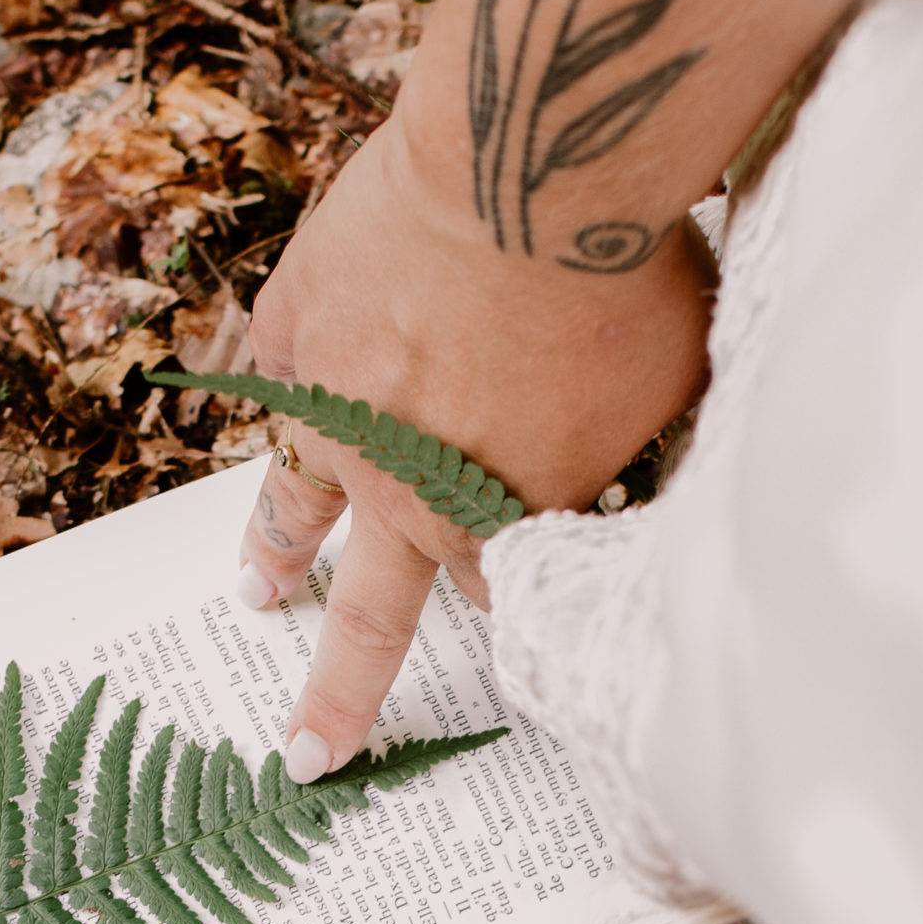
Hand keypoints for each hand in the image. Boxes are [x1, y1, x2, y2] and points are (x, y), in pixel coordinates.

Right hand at [241, 109, 713, 781]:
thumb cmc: (620, 286)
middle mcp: (402, 485)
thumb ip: (634, 465)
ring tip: (260, 595)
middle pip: (372, 614)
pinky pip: (271, 375)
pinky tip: (260, 410)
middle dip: (342, 696)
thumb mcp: (663, 403)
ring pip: (298, 501)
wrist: (529, 169)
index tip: (527, 607)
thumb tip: (645, 490)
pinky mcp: (300, 319)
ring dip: (278, 553)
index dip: (516, 596)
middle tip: (306, 755)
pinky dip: (268, 395)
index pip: (500, 593)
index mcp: (494, 520)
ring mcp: (338, 406)